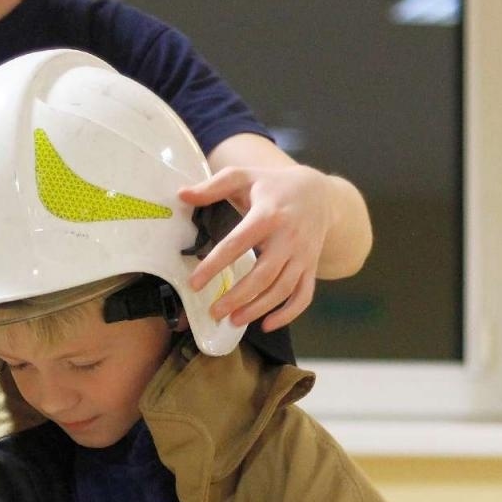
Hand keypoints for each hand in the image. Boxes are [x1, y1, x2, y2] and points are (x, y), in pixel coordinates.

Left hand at [178, 163, 336, 331]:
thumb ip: (213, 186)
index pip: (238, 243)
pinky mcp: (311, 267)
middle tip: (213, 312)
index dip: (215, 265)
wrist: (319, 193)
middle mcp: (289, 237)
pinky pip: (303, 295)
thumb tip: (181, 195)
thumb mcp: (244, 176)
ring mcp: (303, 255)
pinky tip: (266, 325)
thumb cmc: (273, 185)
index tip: (194, 283)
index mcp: (269, 214)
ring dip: (258, 308)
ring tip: (233, 321)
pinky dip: (288, 314)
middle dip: (237, 296)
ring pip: (282, 289)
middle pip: (263, 274)